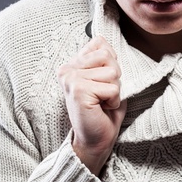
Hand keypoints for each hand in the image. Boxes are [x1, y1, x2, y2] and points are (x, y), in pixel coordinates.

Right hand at [56, 35, 126, 176]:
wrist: (95, 140)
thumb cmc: (102, 111)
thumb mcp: (106, 79)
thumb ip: (104, 59)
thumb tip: (104, 41)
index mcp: (72, 64)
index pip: (101, 44)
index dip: (111, 64)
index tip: (101, 83)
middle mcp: (67, 69)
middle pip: (108, 56)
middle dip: (114, 77)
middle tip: (102, 95)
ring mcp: (71, 79)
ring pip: (112, 72)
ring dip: (114, 90)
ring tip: (102, 102)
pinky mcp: (78, 90)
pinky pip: (112, 88)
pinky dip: (113, 100)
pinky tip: (101, 108)